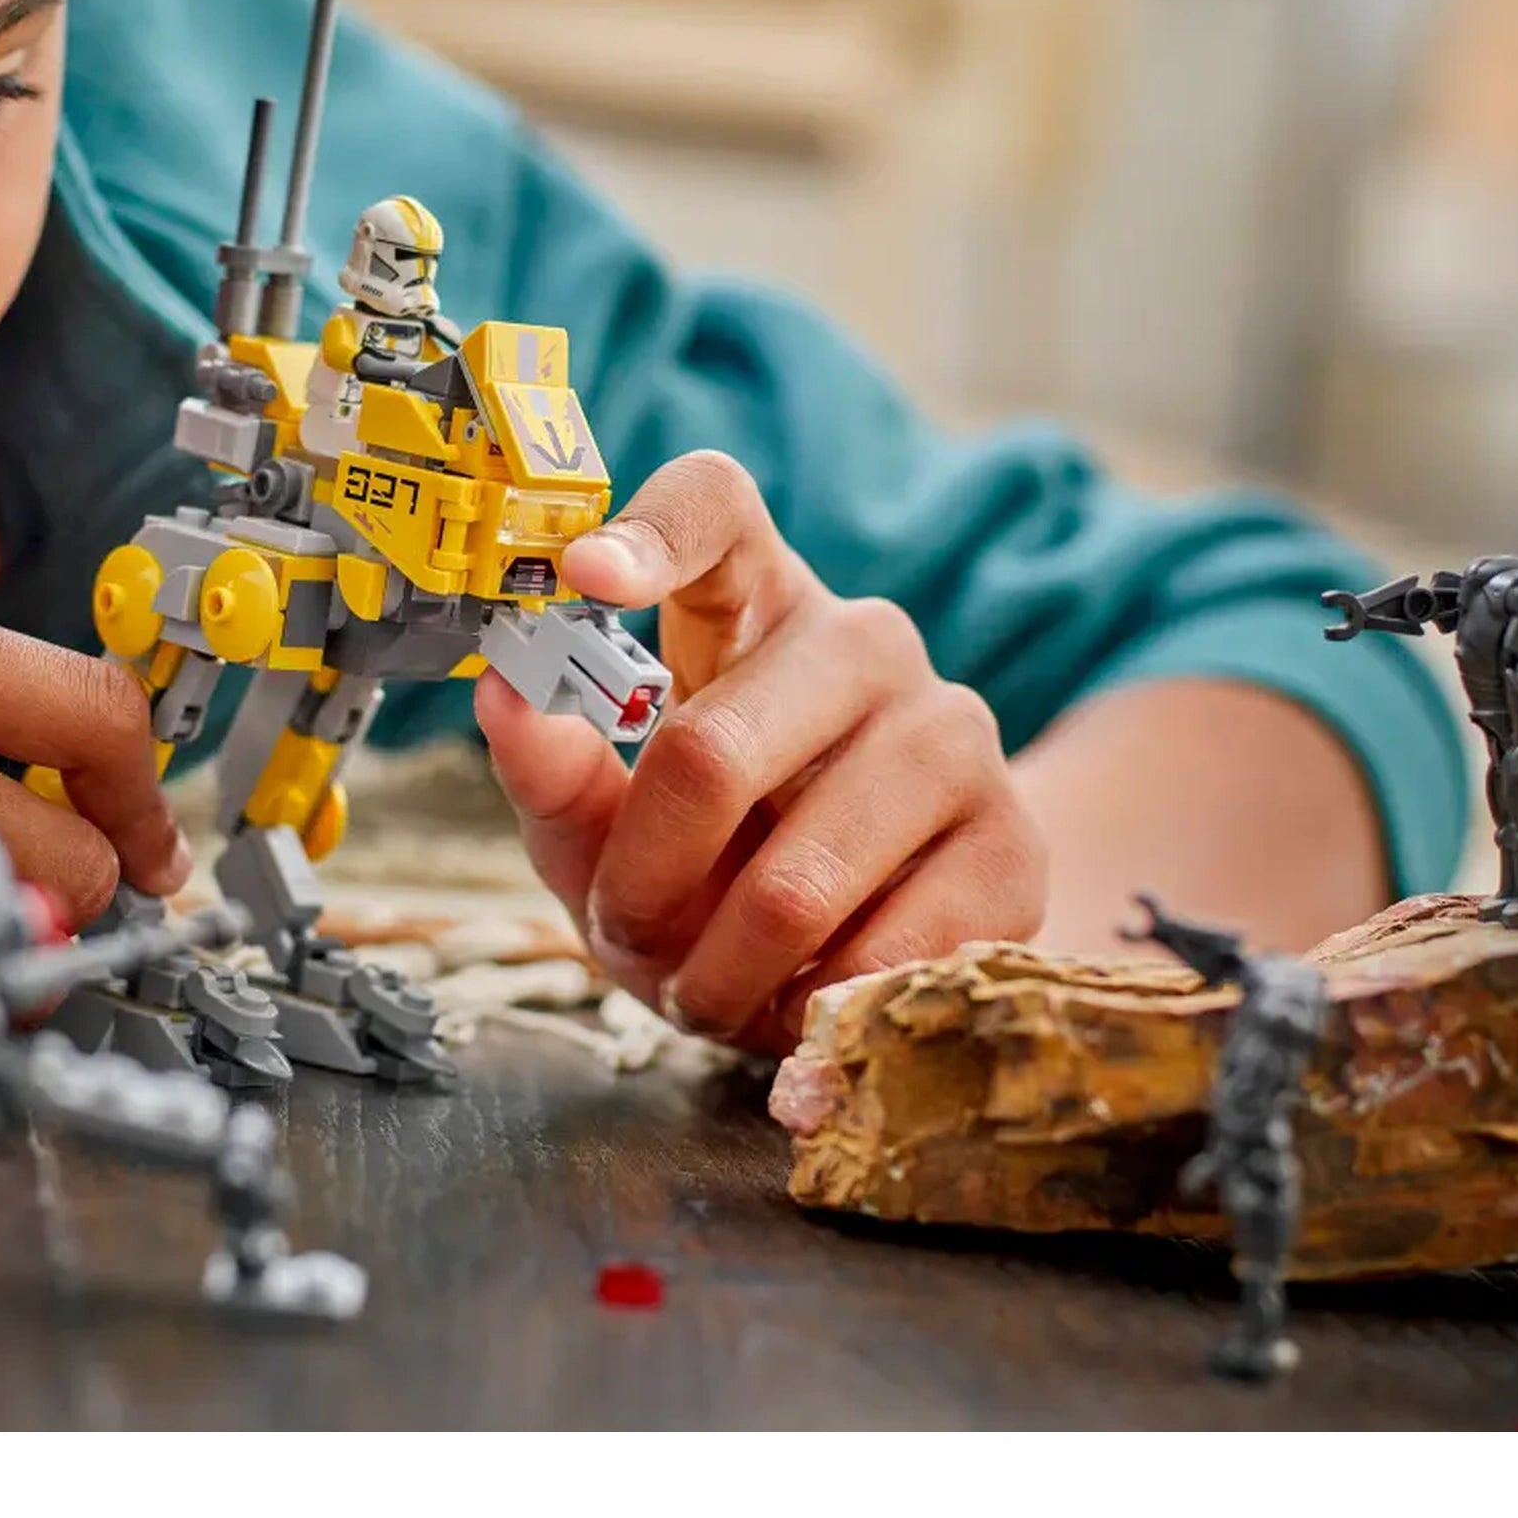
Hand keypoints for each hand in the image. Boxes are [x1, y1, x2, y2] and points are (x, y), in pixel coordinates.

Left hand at [476, 451, 1046, 1054]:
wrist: (867, 942)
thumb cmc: (715, 860)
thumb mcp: (606, 827)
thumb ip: (552, 769)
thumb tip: (504, 695)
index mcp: (752, 605)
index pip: (715, 509)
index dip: (649, 532)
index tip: (584, 573)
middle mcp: (864, 642)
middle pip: (711, 753)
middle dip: (643, 886)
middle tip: (629, 939)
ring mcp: (953, 735)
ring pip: (795, 885)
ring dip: (722, 974)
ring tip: (709, 989)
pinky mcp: (1013, 845)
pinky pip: (882, 956)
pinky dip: (813, 1009)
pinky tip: (803, 999)